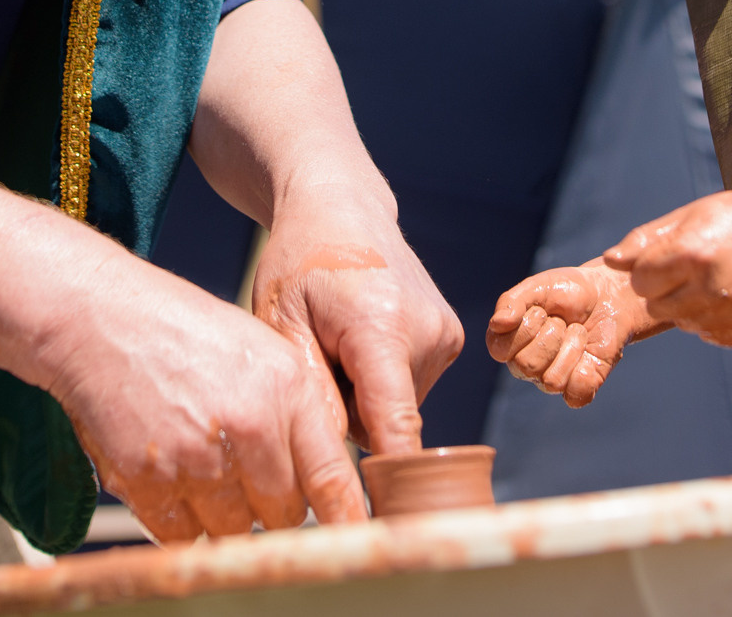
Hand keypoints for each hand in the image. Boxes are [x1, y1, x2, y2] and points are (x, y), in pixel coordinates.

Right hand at [33, 262, 364, 542]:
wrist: (100, 319)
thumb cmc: (181, 330)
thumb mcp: (260, 349)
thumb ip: (297, 410)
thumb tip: (322, 474)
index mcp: (286, 389)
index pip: (332, 476)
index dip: (348, 517)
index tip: (357, 537)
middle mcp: (249, 426)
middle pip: (286, 513)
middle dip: (272, 503)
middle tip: (246, 471)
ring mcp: (197, 457)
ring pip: (236, 529)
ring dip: (226, 513)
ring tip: (202, 462)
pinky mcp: (149, 479)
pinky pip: (182, 535)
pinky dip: (181, 521)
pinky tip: (171, 476)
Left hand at [249, 189, 461, 454]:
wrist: (341, 207)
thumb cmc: (300, 263)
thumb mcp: (281, 324)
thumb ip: (310, 395)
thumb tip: (336, 465)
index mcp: (383, 327)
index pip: (395, 424)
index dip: (389, 479)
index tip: (387, 524)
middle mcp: (428, 333)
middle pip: (384, 422)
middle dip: (346, 411)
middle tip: (319, 355)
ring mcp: (445, 336)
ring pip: (395, 409)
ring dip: (362, 395)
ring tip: (339, 338)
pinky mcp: (450, 339)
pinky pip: (406, 389)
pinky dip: (380, 379)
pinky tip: (360, 336)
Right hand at [486, 264, 655, 406]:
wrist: (607, 294)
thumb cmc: (566, 291)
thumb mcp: (536, 286)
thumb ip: (512, 301)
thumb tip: (497, 324)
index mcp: (508, 343)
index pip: (500, 350)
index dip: (525, 327)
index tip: (541, 310)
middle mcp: (525, 366)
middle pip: (527, 366)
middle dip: (552, 333)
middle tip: (563, 320)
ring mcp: (551, 380)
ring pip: (552, 381)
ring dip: (572, 346)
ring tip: (578, 332)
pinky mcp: (580, 388)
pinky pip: (577, 394)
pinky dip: (586, 370)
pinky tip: (589, 353)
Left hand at [604, 186, 731, 347]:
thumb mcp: (690, 215)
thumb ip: (646, 239)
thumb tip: (608, 261)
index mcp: (692, 252)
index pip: (640, 282)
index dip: (649, 272)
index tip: (668, 261)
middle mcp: (713, 285)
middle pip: (658, 308)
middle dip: (666, 292)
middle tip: (692, 272)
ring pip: (685, 324)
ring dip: (692, 307)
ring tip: (717, 281)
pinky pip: (713, 337)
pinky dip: (717, 322)